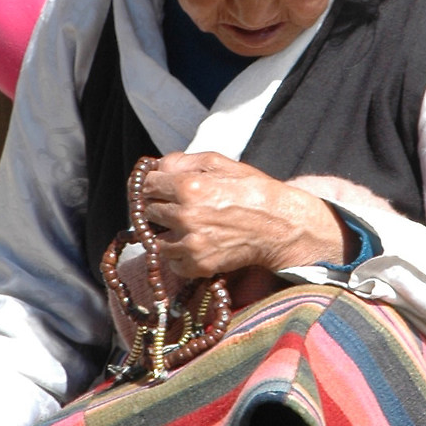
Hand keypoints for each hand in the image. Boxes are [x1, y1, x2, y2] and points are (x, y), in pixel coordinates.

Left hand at [138, 151, 345, 280]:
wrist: (279, 225)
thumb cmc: (252, 190)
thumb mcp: (221, 163)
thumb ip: (184, 160)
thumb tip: (157, 167)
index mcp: (189, 186)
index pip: (146, 186)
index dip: (152, 185)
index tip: (158, 188)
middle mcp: (186, 216)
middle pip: (149, 212)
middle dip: (159, 207)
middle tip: (176, 208)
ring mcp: (191, 243)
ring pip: (155, 240)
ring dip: (166, 234)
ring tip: (185, 229)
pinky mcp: (199, 265)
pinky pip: (172, 263)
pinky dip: (178, 256)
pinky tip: (194, 245)